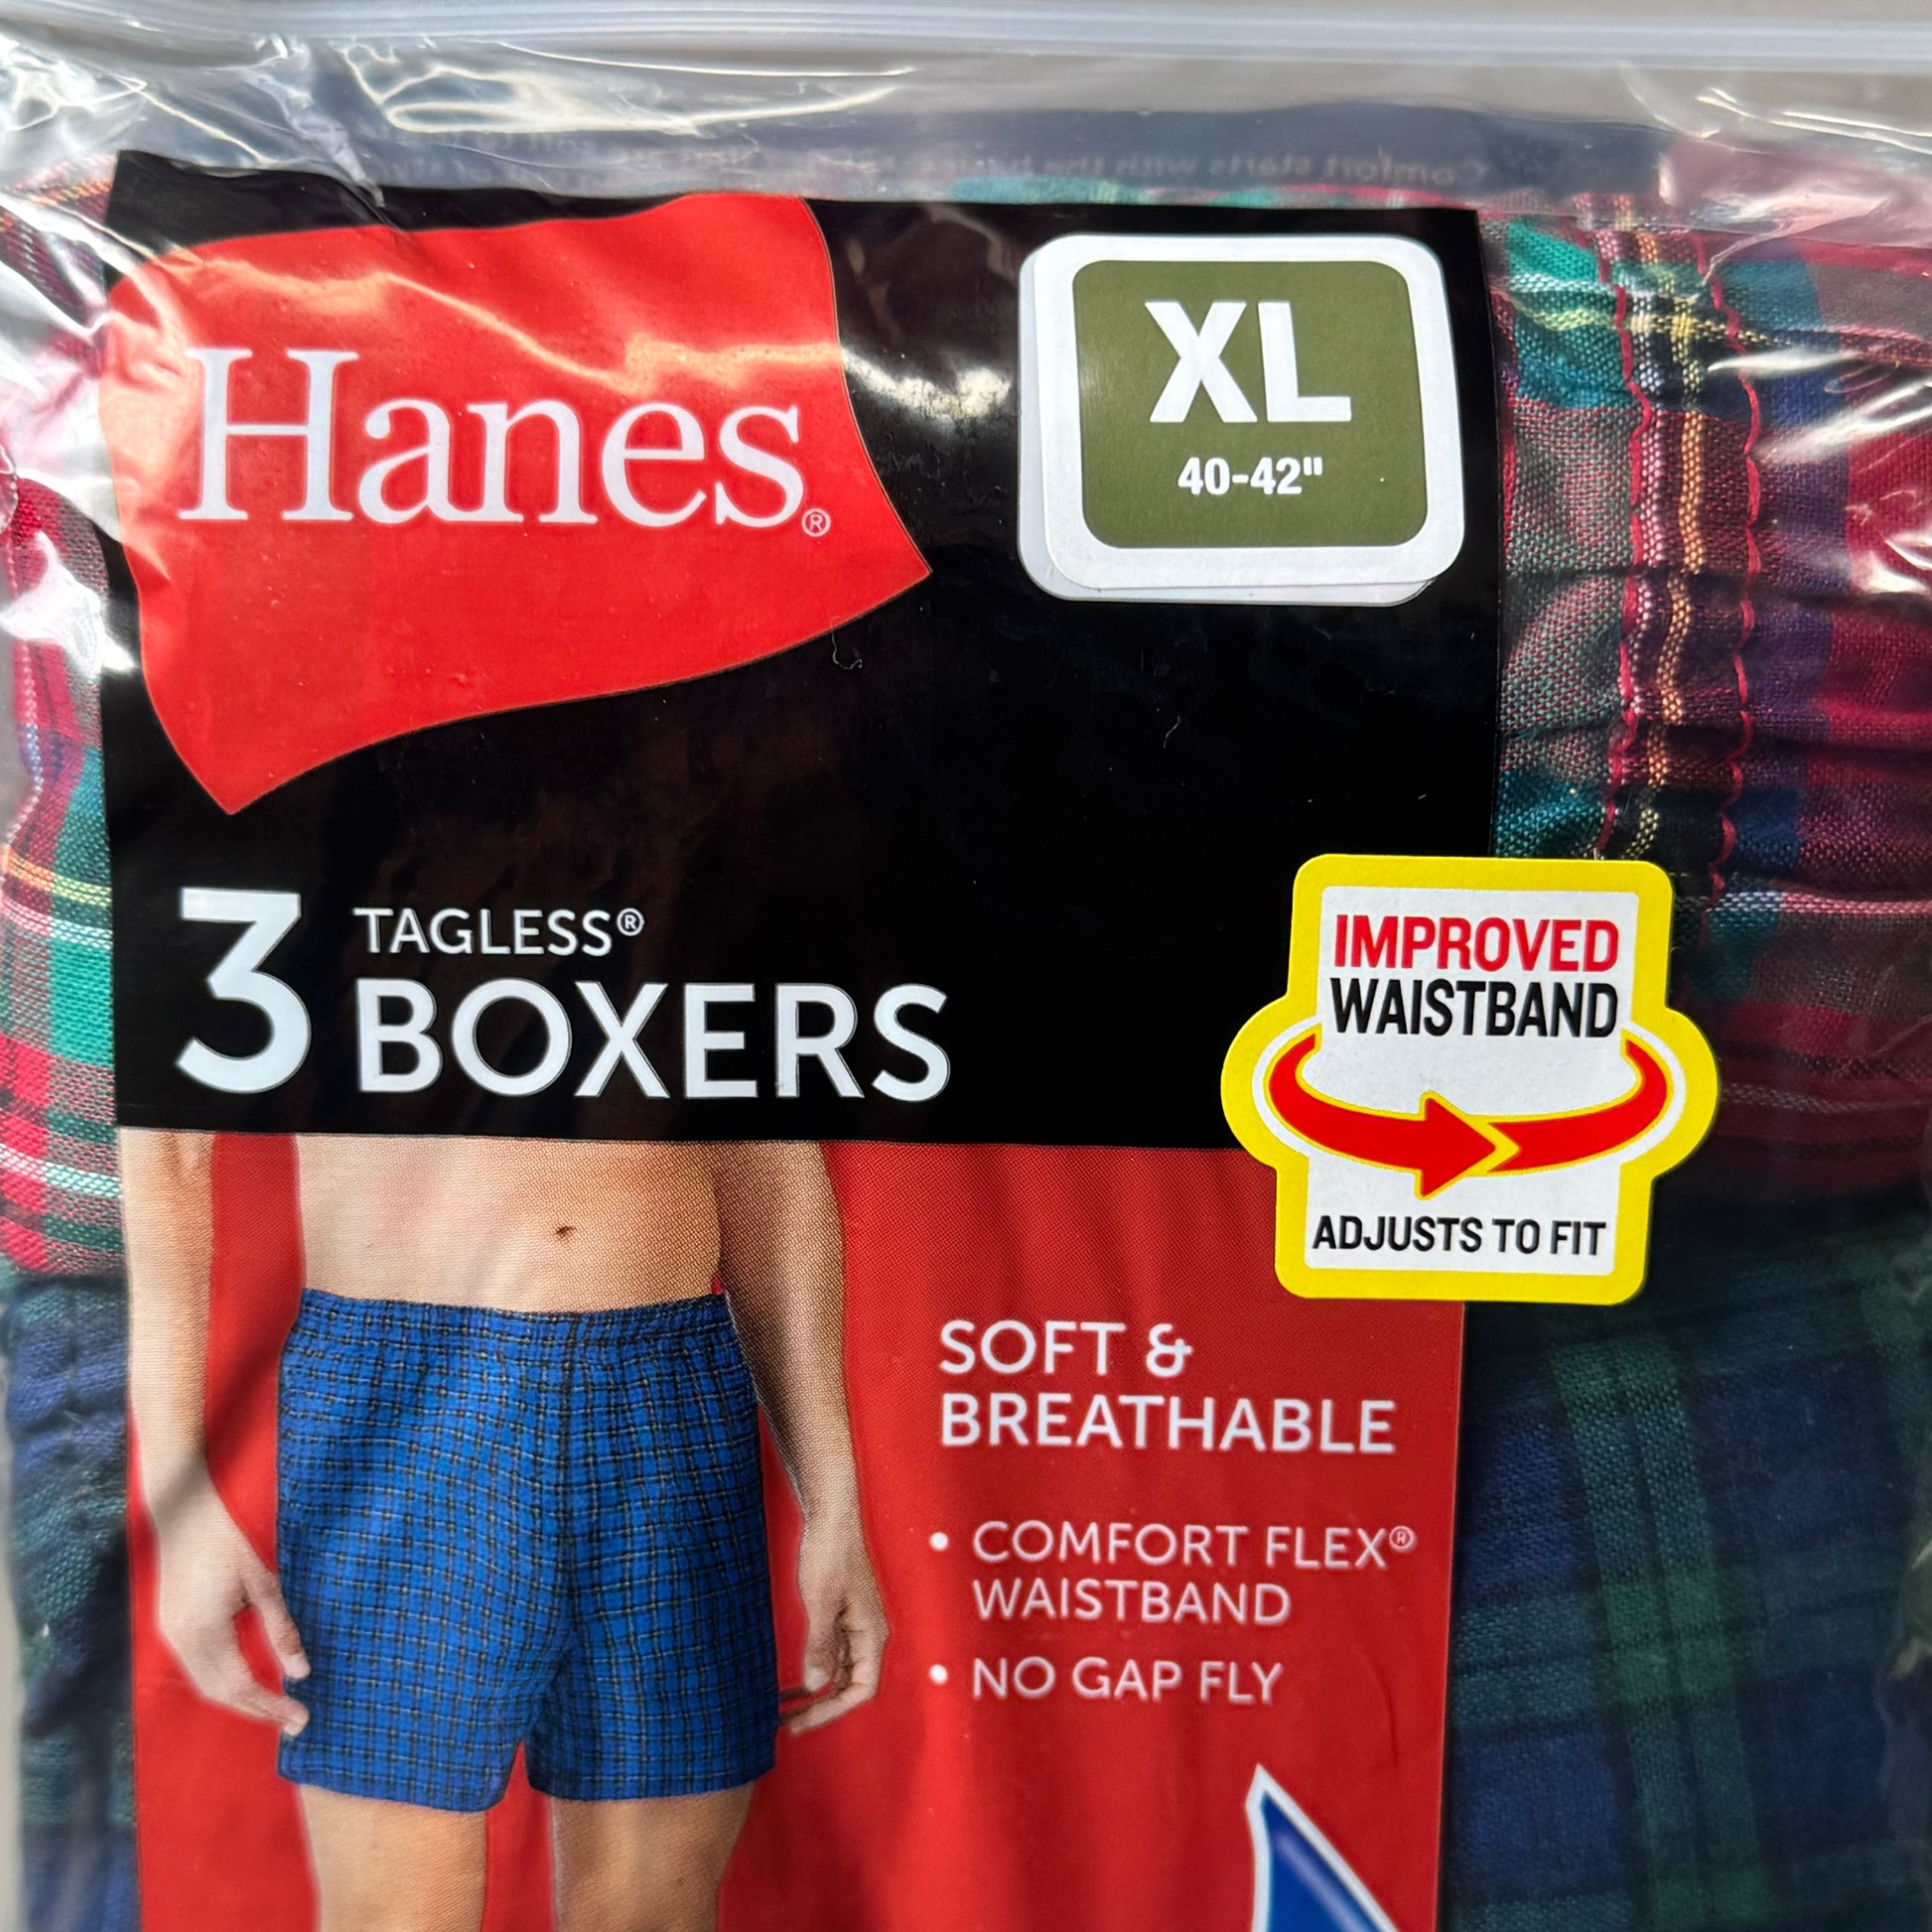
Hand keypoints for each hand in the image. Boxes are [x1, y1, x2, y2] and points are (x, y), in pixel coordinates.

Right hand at [153, 1471, 309, 1734]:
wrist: (183, 1515)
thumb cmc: (227, 1542)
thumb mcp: (262, 1582)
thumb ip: (280, 1629)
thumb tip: (301, 1672)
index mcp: (203, 1630)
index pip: (239, 1685)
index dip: (270, 1705)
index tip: (300, 1719)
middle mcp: (181, 1641)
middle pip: (219, 1693)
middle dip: (257, 1710)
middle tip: (294, 1721)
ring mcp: (170, 1635)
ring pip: (205, 1685)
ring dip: (239, 1699)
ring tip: (276, 1707)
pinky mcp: (170, 1628)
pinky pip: (197, 1669)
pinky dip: (223, 1682)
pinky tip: (248, 1681)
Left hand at [785, 1511, 887, 1732]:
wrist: (831, 1515)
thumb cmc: (830, 1553)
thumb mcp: (820, 1602)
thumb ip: (820, 1645)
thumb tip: (817, 1683)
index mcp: (872, 1634)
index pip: (862, 1690)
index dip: (833, 1711)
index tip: (803, 1722)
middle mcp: (867, 1634)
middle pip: (849, 1686)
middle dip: (820, 1708)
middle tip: (787, 1725)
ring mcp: (854, 1626)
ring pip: (838, 1672)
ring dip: (814, 1692)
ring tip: (782, 1710)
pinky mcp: (841, 1616)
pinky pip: (830, 1654)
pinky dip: (812, 1670)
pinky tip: (790, 1683)